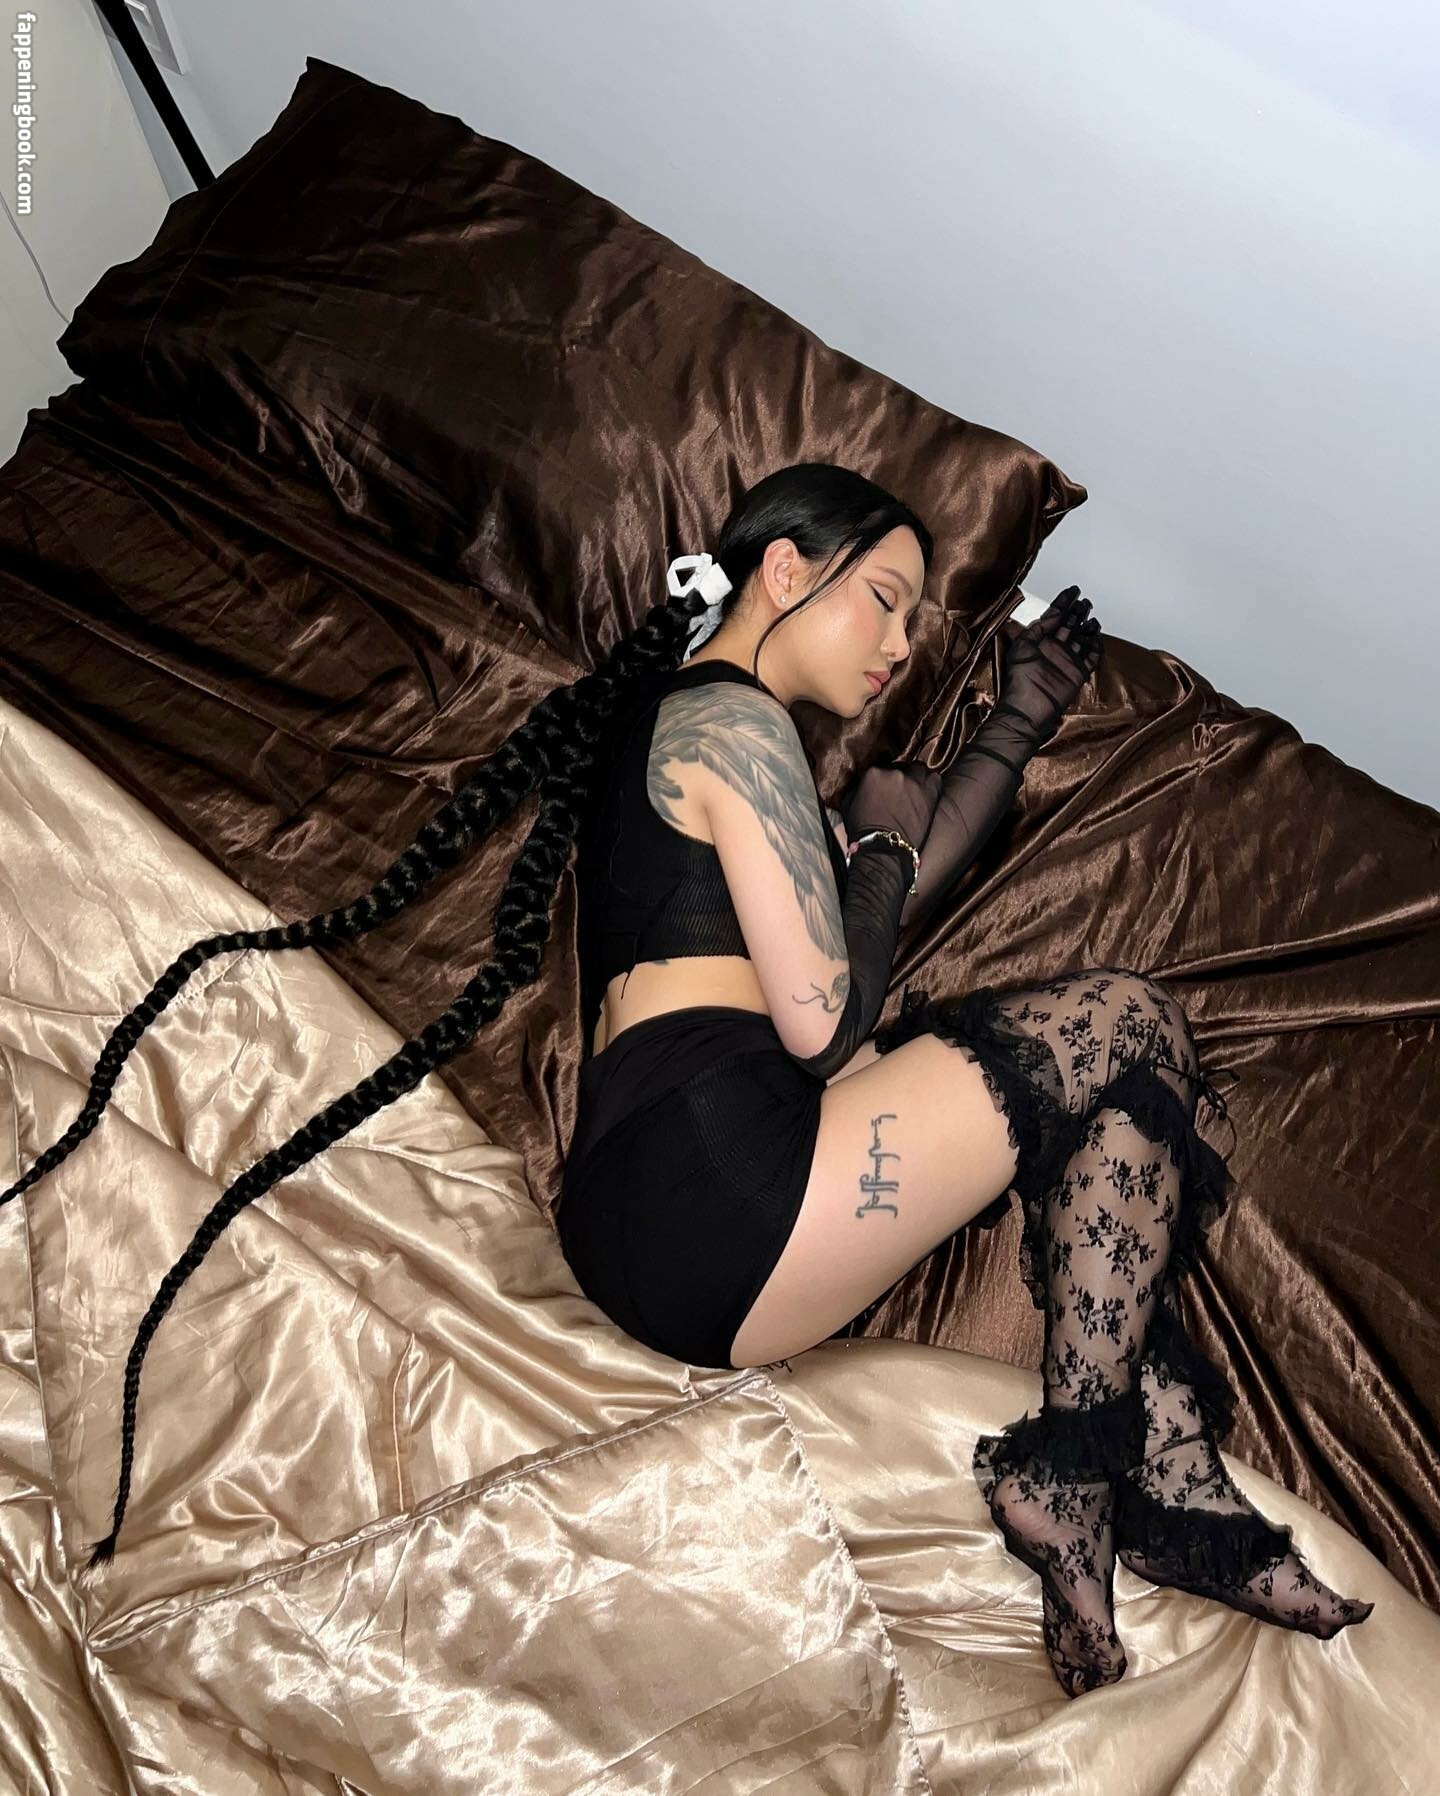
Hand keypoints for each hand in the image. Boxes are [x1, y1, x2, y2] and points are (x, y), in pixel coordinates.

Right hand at [839, 760, 943, 852]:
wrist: (883, 850)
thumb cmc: (862, 832)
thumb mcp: (848, 806)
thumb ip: (856, 789)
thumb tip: (861, 785)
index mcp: (872, 774)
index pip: (881, 768)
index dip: (884, 779)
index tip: (885, 789)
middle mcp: (894, 773)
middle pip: (900, 767)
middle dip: (899, 777)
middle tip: (899, 792)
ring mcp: (913, 782)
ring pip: (918, 770)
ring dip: (916, 778)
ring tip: (914, 791)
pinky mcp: (929, 793)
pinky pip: (934, 779)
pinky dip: (931, 783)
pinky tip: (926, 793)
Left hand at [998, 586, 1103, 745]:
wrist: (1028, 709)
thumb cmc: (1019, 681)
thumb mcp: (1021, 648)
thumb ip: (1036, 629)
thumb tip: (1052, 616)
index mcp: (1039, 642)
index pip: (1053, 616)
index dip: (1063, 602)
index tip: (1073, 591)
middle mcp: (1054, 649)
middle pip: (1070, 625)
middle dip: (1077, 612)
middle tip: (1084, 602)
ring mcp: (1066, 661)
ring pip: (1081, 639)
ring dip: (1087, 628)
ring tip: (1091, 619)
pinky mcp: (1077, 674)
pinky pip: (1090, 657)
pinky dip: (1095, 648)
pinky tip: (1097, 638)